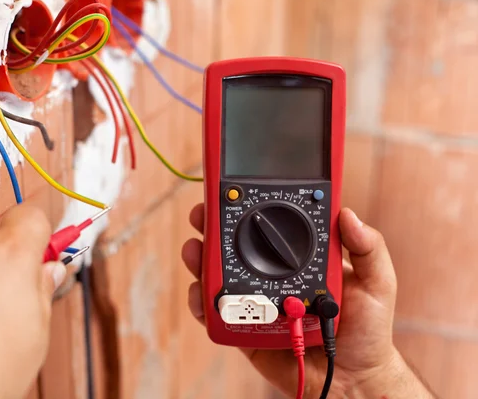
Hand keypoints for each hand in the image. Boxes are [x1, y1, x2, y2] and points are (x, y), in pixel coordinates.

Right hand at [182, 204, 433, 397]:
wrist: (353, 381)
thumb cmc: (367, 331)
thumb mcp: (377, 284)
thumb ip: (368, 249)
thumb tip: (347, 214)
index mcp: (302, 259)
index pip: (274, 226)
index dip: (251, 207)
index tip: (235, 191)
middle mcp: (275, 275)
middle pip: (238, 247)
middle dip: (214, 228)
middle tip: (202, 215)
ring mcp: (258, 302)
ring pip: (222, 276)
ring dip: (202, 260)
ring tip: (195, 250)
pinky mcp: (246, 329)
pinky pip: (219, 314)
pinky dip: (203, 303)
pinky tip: (199, 293)